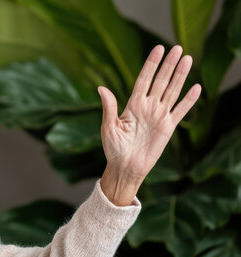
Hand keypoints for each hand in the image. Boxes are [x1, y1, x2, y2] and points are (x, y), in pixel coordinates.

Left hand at [97, 45, 200, 205]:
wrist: (125, 167)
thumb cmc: (113, 148)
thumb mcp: (108, 127)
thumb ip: (109, 107)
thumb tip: (101, 88)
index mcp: (132, 105)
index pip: (144, 79)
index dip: (151, 65)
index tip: (158, 49)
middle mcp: (147, 107)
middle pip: (160, 81)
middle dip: (169, 65)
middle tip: (177, 48)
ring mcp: (159, 115)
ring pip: (172, 91)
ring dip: (180, 76)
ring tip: (188, 59)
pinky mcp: (168, 127)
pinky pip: (180, 111)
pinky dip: (188, 100)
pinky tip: (196, 87)